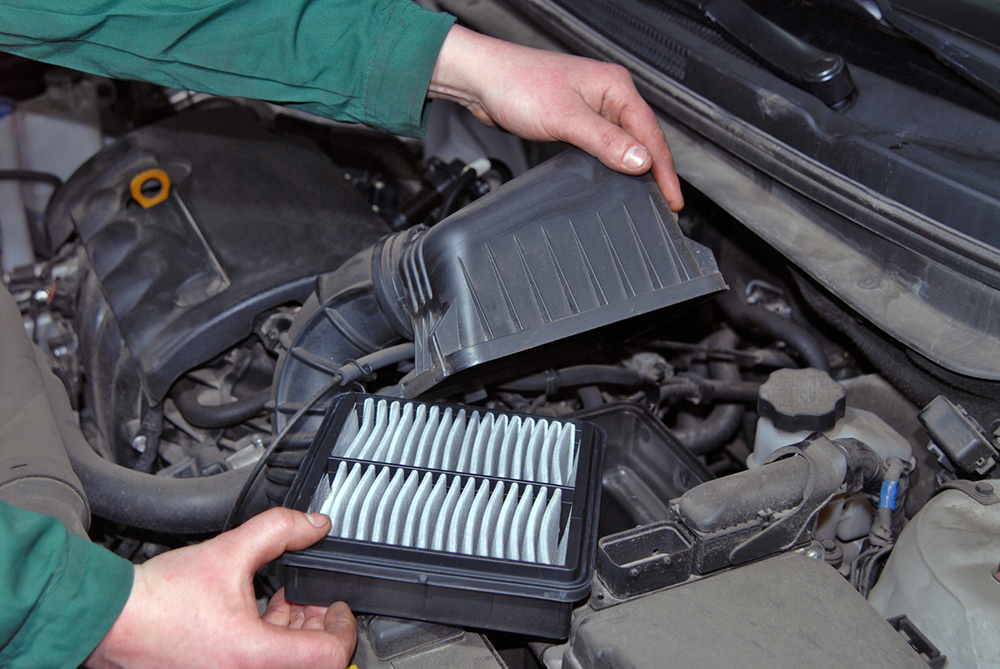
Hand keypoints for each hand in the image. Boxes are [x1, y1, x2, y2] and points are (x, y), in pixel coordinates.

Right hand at [86, 508, 355, 668]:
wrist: (111, 620)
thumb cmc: (158, 599)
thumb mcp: (228, 551)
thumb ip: (279, 530)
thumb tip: (314, 524)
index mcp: (255, 656)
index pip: (329, 656)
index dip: (343, 627)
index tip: (338, 607)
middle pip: (309, 662)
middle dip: (315, 625)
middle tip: (310, 599)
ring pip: (284, 666)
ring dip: (292, 634)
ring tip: (283, 603)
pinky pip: (258, 667)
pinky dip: (268, 644)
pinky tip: (258, 616)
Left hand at [430, 25, 683, 210]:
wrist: (482, 79)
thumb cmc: (518, 84)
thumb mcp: (567, 118)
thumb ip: (606, 141)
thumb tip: (641, 161)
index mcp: (615, 86)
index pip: (652, 134)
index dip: (664, 170)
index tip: (673, 199)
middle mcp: (608, 94)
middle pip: (643, 139)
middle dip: (656, 172)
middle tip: (665, 204)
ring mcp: (592, 106)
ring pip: (624, 142)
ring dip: (636, 168)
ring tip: (648, 196)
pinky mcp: (575, 117)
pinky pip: (604, 144)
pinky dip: (614, 162)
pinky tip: (615, 177)